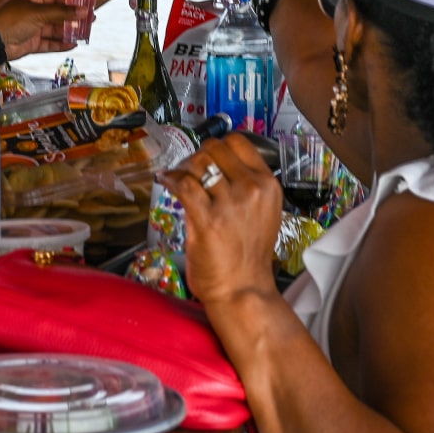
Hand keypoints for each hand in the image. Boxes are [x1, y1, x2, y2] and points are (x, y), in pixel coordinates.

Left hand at [0, 0, 81, 59]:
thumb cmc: (10, 21)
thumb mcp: (38, 13)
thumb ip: (61, 12)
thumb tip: (83, 10)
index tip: (86, 2)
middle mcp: (33, 12)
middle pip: (58, 13)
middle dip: (73, 17)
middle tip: (90, 19)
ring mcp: (32, 28)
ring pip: (55, 29)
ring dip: (69, 31)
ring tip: (84, 33)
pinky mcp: (31, 43)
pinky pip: (49, 43)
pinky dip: (60, 44)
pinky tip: (72, 44)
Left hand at [158, 134, 284, 307]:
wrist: (243, 289)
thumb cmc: (249, 258)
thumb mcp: (263, 214)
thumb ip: (246, 188)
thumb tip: (218, 169)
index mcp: (267, 185)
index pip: (238, 142)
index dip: (216, 145)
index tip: (206, 154)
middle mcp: (251, 189)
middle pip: (214, 149)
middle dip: (196, 155)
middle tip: (187, 167)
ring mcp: (230, 203)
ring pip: (197, 163)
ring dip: (181, 167)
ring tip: (176, 176)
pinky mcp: (207, 218)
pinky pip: (183, 184)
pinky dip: (170, 179)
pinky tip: (166, 181)